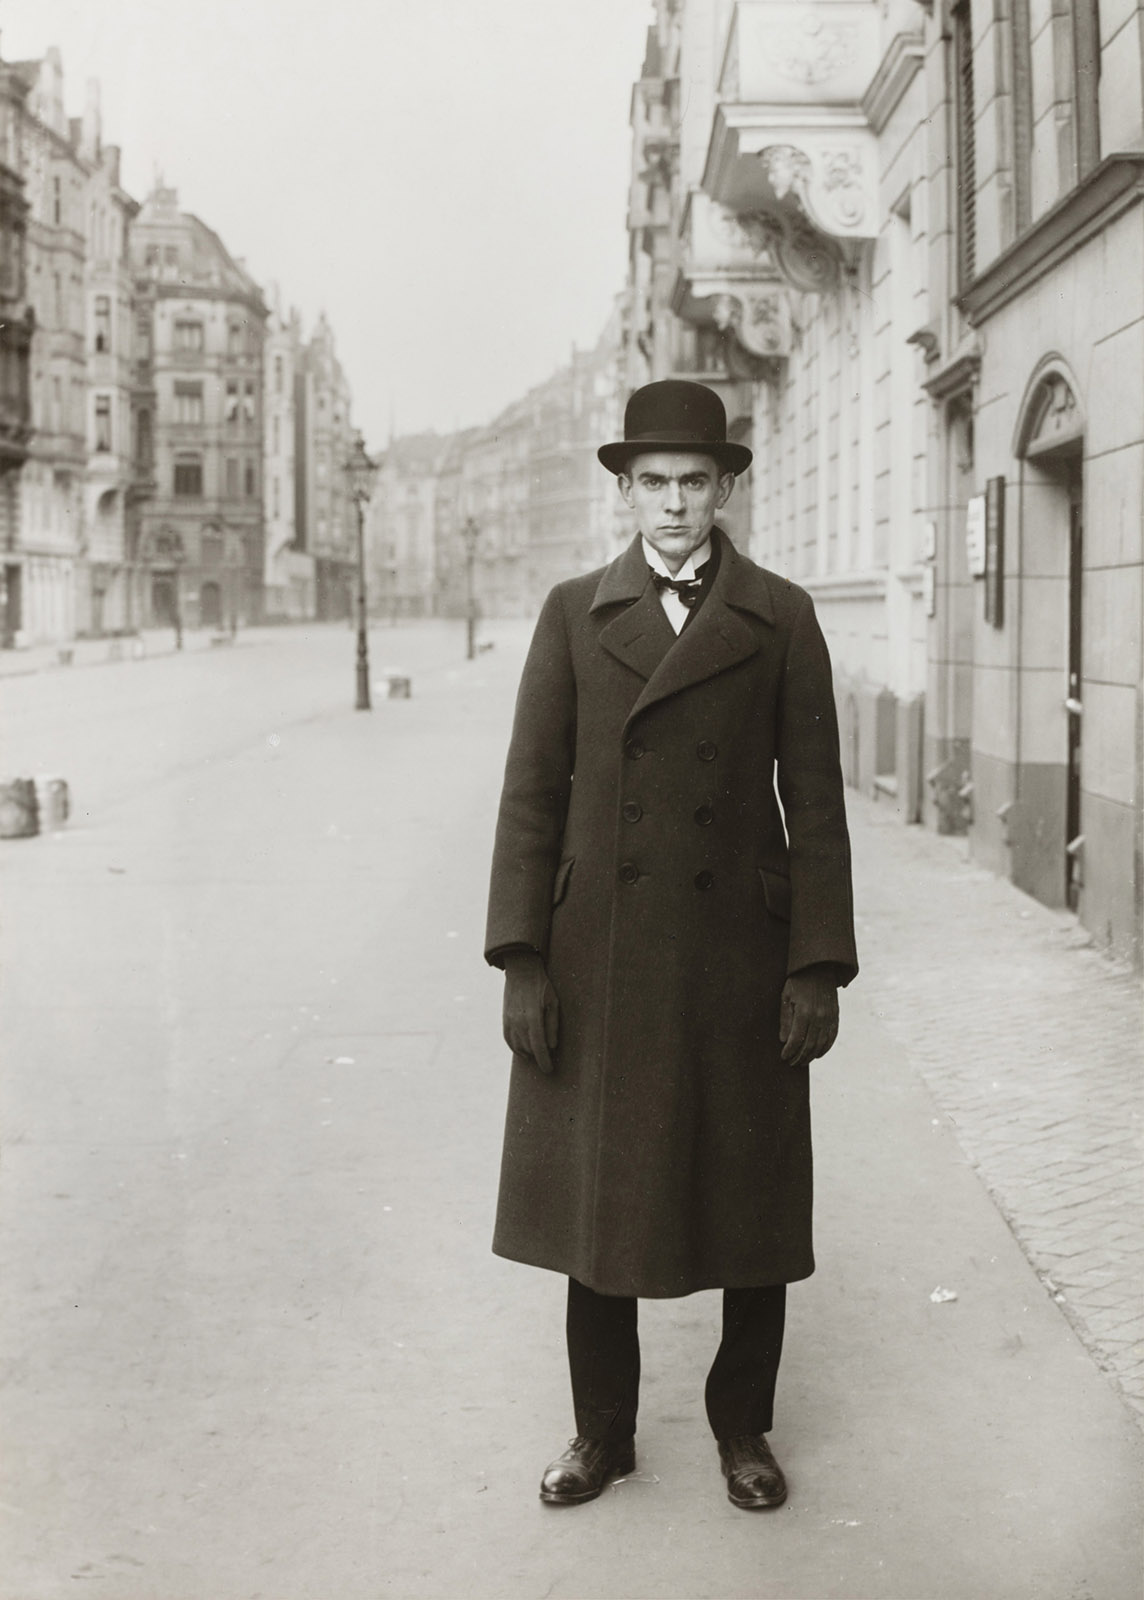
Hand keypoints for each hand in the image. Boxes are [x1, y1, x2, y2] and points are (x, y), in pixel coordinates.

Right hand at [502, 951, 559, 1073]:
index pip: (538, 1047)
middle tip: (547, 1060)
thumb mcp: (553, 1002)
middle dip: (538, 1057)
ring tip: (537, 1055)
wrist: (521, 971)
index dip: (544, 1061)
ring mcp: (509, 1021)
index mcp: (533, 1017)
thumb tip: (552, 1046)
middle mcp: (519, 1021)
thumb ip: (553, 1025)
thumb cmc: (542, 985)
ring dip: (528, 1054)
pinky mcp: (504, 1019)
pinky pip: (509, 1040)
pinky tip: (524, 1050)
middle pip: (528, 1049)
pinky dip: (516, 1048)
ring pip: (518, 1047)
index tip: (549, 1070)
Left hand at [779, 968, 838, 1065]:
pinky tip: (818, 1054)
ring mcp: (829, 1017)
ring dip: (811, 1056)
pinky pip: (832, 1037)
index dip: (789, 1051)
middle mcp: (819, 1016)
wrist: (819, 969)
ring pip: (821, 1044)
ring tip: (802, 1061)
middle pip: (809, 1045)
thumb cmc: (798, 982)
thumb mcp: (786, 997)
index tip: (783, 1057)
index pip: (796, 1039)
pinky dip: (825, 1048)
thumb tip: (784, 1040)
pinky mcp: (835, 1016)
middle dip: (799, 1057)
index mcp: (804, 1012)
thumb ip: (785, 1019)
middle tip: (791, 1063)